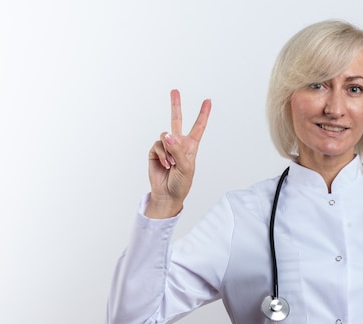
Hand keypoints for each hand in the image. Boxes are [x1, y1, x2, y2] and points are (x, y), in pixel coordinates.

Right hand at [146, 89, 211, 217]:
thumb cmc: (181, 183)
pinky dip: (161, 155)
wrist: (168, 194)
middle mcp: (178, 143)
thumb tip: (168, 135)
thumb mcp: (186, 167)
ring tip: (171, 164)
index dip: (203, 114)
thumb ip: (178, 149)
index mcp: (191, 146)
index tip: (208, 100)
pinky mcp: (155, 151)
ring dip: (168, 150)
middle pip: (177, 120)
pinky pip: (157, 145)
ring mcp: (166, 147)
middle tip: (174, 91)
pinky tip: (165, 164)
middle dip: (175, 105)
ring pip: (165, 136)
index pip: (198, 127)